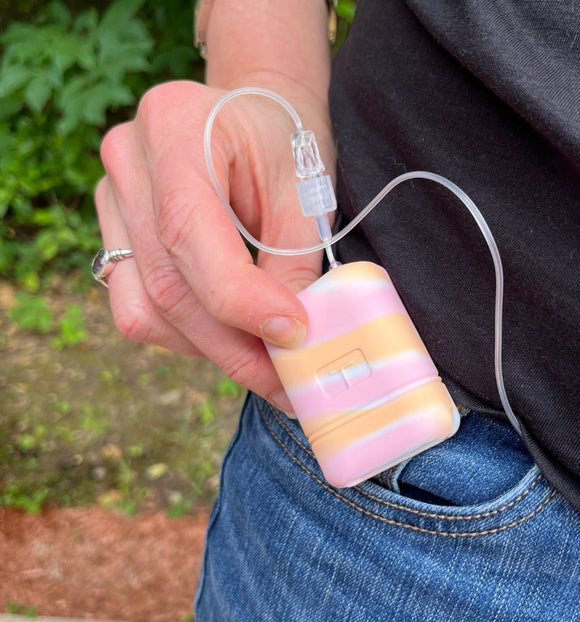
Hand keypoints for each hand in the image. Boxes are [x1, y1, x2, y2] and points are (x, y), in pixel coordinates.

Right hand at [95, 79, 334, 414]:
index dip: (242, 301)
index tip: (296, 336)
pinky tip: (233, 337)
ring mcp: (112, 201)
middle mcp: (128, 162)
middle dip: (236, 348)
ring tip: (269, 363)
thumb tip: (293, 341)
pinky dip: (190, 337)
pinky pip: (140, 311)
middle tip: (289, 383)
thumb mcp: (305, 192)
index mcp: (175, 126)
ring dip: (213, 350)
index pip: (188, 234)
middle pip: (167, 284)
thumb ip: (295, 264)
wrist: (255, 118)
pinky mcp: (115, 236)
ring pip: (147, 310)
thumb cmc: (286, 146)